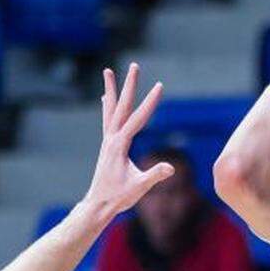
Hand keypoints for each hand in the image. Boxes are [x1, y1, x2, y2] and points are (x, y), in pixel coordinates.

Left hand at [83, 62, 175, 217]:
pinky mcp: (107, 146)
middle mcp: (111, 138)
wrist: (99, 205)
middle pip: (122, 106)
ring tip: (108, 71)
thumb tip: (170, 168)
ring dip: (111, 90)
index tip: (160, 85)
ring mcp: (108, 141)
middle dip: (129, 85)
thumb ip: (154, 176)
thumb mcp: (139, 187)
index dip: (150, 102)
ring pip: (110, 109)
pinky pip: (107, 120)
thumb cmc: (119, 197)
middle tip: (135, 65)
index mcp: (120, 145)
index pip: (138, 118)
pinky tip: (105, 99)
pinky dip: (108, 107)